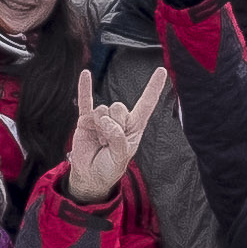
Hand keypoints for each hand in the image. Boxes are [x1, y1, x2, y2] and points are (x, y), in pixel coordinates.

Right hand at [56, 61, 169, 204]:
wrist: (90, 176)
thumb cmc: (110, 167)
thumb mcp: (121, 157)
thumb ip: (117, 138)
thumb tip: (105, 119)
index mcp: (134, 127)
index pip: (146, 104)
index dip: (153, 88)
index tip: (162, 71)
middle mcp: (119, 120)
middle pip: (119, 107)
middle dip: (114, 125)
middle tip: (109, 141)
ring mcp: (102, 119)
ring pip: (103, 109)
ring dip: (100, 127)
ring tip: (99, 142)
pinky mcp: (86, 120)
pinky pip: (85, 101)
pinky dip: (85, 88)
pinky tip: (86, 74)